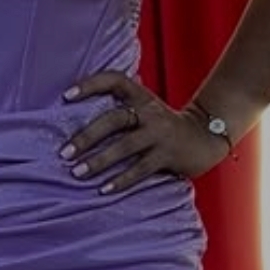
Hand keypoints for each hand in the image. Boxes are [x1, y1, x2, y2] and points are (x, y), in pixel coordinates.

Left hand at [59, 71, 229, 194]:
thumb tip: (77, 115)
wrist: (205, 137)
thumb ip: (121, 106)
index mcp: (141, 96)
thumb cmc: (164, 125)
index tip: (66, 96)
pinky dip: (121, 180)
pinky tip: (104, 189)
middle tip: (64, 153)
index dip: (90, 85)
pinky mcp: (168, 155)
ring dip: (99, 161)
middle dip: (87, 136)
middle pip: (114, 120)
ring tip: (77, 173)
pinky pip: (141, 169)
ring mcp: (160, 134)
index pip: (114, 80)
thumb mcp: (146, 108)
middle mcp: (150, 112)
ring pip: (125, 147)